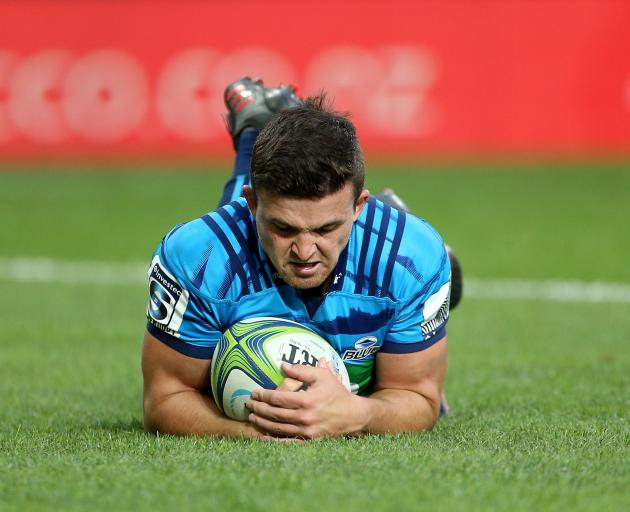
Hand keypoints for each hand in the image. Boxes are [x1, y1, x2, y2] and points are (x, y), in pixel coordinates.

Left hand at [246, 360, 366, 439]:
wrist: (353, 415)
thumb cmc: (336, 392)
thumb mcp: (322, 376)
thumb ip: (301, 370)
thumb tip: (282, 365)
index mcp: (306, 400)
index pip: (277, 398)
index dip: (263, 395)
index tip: (254, 392)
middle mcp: (304, 417)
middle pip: (274, 414)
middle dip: (259, 408)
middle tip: (248, 404)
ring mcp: (306, 431)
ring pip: (278, 428)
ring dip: (263, 422)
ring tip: (252, 416)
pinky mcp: (309, 441)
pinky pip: (287, 442)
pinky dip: (273, 440)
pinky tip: (263, 436)